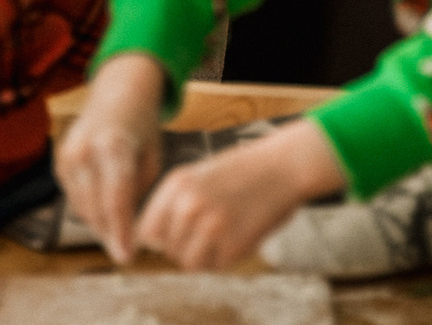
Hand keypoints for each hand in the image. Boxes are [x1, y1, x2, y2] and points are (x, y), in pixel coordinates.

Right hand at [57, 53, 170, 262]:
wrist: (115, 96)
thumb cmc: (141, 129)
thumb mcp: (150, 158)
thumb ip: (138, 194)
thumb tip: (130, 232)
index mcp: (113, 145)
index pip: (116, 200)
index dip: (122, 233)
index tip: (128, 257)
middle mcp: (84, 150)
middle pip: (95, 209)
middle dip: (110, 234)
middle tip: (125, 251)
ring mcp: (67, 156)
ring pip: (81, 208)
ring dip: (99, 225)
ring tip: (118, 232)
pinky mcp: (58, 162)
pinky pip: (73, 199)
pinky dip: (88, 209)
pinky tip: (104, 211)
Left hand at [134, 118, 343, 271]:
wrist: (285, 166)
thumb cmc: (244, 171)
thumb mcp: (200, 175)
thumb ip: (176, 203)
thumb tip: (152, 241)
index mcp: (176, 184)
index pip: (147, 230)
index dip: (162, 237)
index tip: (178, 234)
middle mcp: (188, 205)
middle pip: (168, 248)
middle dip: (186, 245)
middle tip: (212, 230)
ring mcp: (210, 225)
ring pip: (188, 262)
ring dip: (204, 255)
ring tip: (224, 235)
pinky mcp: (232, 244)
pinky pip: (214, 266)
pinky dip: (225, 258)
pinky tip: (239, 235)